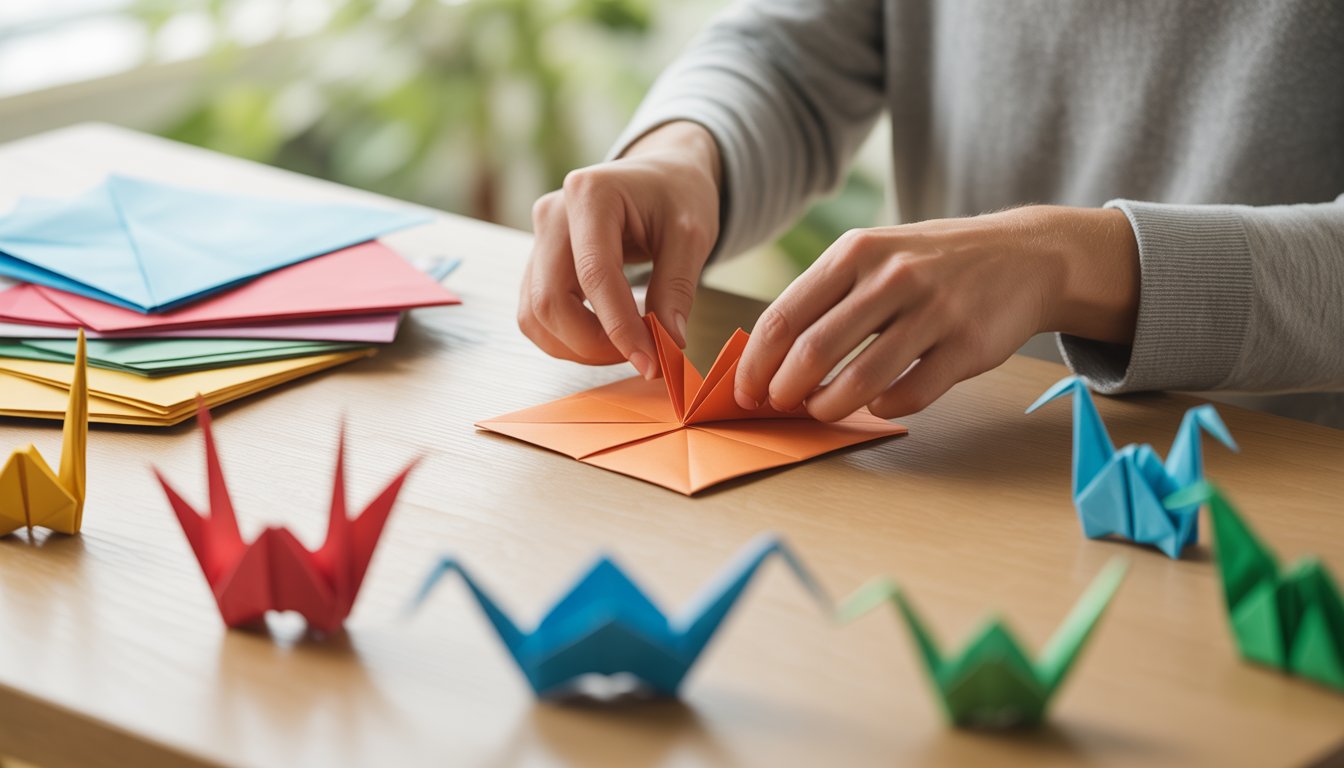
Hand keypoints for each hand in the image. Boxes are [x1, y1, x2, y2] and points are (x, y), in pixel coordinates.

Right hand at [518, 121, 721, 377]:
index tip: (650, 362)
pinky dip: (567, 340)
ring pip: (536, 316)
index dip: (619, 328)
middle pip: (550, 302)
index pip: (594, 275)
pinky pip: (536, 316)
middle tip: (641, 356)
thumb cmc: (677, 195)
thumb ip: (678, 288)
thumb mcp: (693, 235)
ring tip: (626, 346)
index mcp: (590, 194)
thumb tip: (668, 343)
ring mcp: (538, 240)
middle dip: (593, 344)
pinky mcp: (537, 264)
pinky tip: (605, 337)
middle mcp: (551, 214)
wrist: (660, 176)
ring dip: (578, 347)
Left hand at [733, 206, 1139, 420]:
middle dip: (785, 391)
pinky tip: (876, 404)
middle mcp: (892, 277)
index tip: (745, 391)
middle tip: (781, 406)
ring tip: (821, 410)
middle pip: (815, 352)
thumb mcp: (874, 254)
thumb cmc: (931, 262)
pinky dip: (883, 408)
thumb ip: (825, 295)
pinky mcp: (967, 345)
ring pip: (861, 380)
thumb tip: (767, 354)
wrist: (1025, 255)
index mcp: (856, 253)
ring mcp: (933, 311)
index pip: (785, 316)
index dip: (756, 363)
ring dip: (829, 407)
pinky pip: (910, 394)